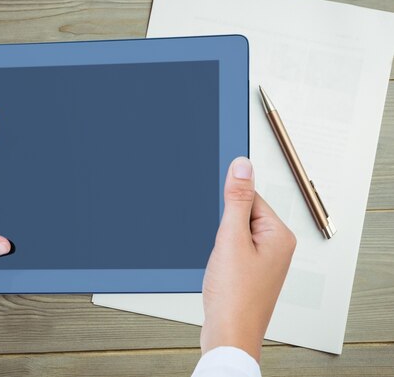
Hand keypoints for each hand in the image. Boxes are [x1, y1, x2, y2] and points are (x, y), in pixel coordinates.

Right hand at [200, 157, 295, 361]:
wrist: (229, 334)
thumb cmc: (235, 297)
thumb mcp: (231, 239)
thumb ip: (237, 200)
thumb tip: (243, 166)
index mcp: (280, 235)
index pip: (251, 198)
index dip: (228, 207)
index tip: (219, 219)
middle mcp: (277, 247)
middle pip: (242, 215)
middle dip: (223, 228)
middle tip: (221, 250)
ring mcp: (265, 261)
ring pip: (234, 234)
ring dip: (221, 243)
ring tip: (221, 265)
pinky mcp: (251, 272)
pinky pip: (233, 250)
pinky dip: (221, 256)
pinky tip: (219, 271)